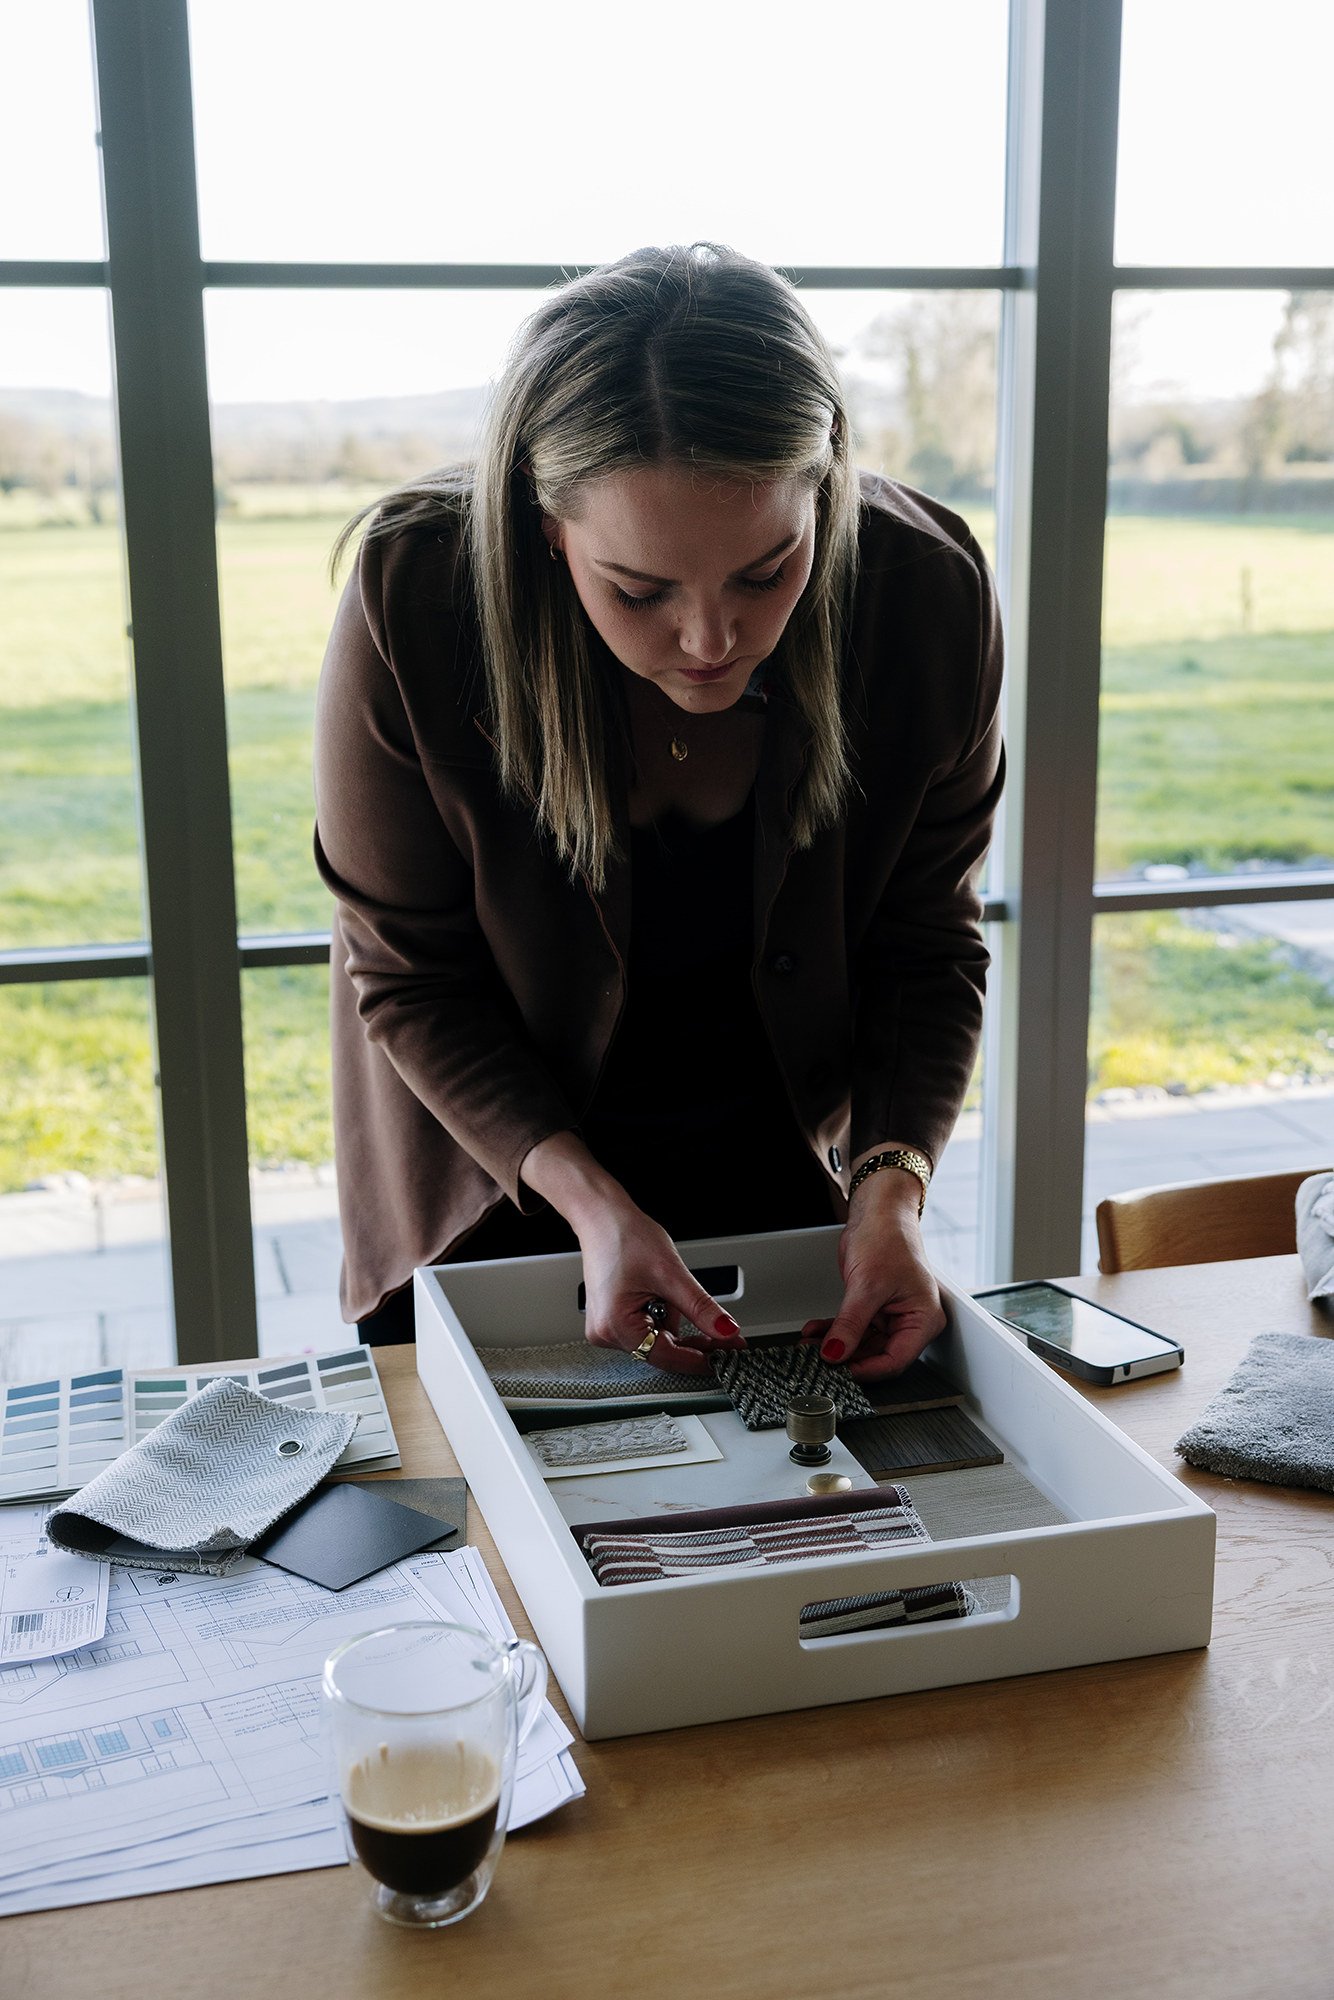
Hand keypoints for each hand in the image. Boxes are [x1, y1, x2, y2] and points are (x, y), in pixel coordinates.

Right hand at [518, 1130, 744, 1374]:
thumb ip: (701, 1308)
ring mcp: (606, 1326)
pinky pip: (646, 1327)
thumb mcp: (672, 1274)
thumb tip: (726, 1331)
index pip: (667, 1356)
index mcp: (615, 1326)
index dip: (702, 1357)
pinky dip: (663, 1316)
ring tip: (671, 1289)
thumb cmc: (625, 1237)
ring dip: (675, 1322)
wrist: (603, 1216)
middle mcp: (605, 1332)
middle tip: (726, 1336)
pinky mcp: (612, 1318)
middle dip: (692, 1340)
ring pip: (656, 1339)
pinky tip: (664, 1295)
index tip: (727, 1356)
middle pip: (662, 1351)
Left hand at [801, 1170, 944, 1379]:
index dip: (866, 1369)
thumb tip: (835, 1353)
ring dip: (834, 1345)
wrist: (879, 1212)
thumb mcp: (867, 1286)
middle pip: (877, 1355)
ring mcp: (891, 1316)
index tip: (840, 1371)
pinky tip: (814, 1333)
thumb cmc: (889, 1238)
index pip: (896, 1360)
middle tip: (818, 1361)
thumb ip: (850, 1324)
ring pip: (861, 1344)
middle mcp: (910, 1321)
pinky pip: (852, 1328)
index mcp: (924, 1319)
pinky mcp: (873, 1309)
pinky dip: (833, 1331)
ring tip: (809, 1347)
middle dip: (846, 1357)